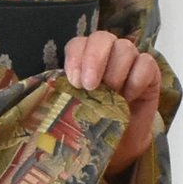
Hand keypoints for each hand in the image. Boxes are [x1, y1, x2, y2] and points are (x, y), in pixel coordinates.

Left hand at [64, 32, 160, 173]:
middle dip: (95, 59)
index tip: (74, 81)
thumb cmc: (91, 125)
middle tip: (90, 86)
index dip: (76, 58)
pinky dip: (136, 81)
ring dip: (116, 74)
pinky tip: (129, 99)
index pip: (78, 43)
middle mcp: (107, 54)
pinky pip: (146, 64)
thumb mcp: (70, 109)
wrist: (119, 145)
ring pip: (125, 48)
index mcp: (83, 59)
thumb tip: (33, 90)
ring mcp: (130, 61)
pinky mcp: (150, 72)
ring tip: (112, 97)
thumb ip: (59, 94)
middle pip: (103, 38)